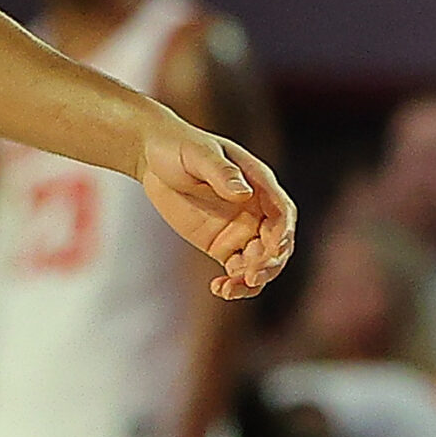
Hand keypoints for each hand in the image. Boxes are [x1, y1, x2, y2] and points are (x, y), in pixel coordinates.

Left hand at [136, 114, 294, 299]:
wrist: (152, 157)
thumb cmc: (179, 147)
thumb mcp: (198, 154)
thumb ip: (221, 172)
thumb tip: (243, 193)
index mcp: (260, 185)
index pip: (283, 215)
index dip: (281, 236)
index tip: (268, 252)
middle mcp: (257, 211)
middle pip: (277, 245)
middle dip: (269, 264)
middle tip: (249, 276)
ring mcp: (241, 230)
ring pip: (259, 263)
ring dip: (252, 280)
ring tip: (230, 289)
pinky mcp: (222, 245)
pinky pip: (236, 270)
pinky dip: (234, 283)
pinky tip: (219, 289)